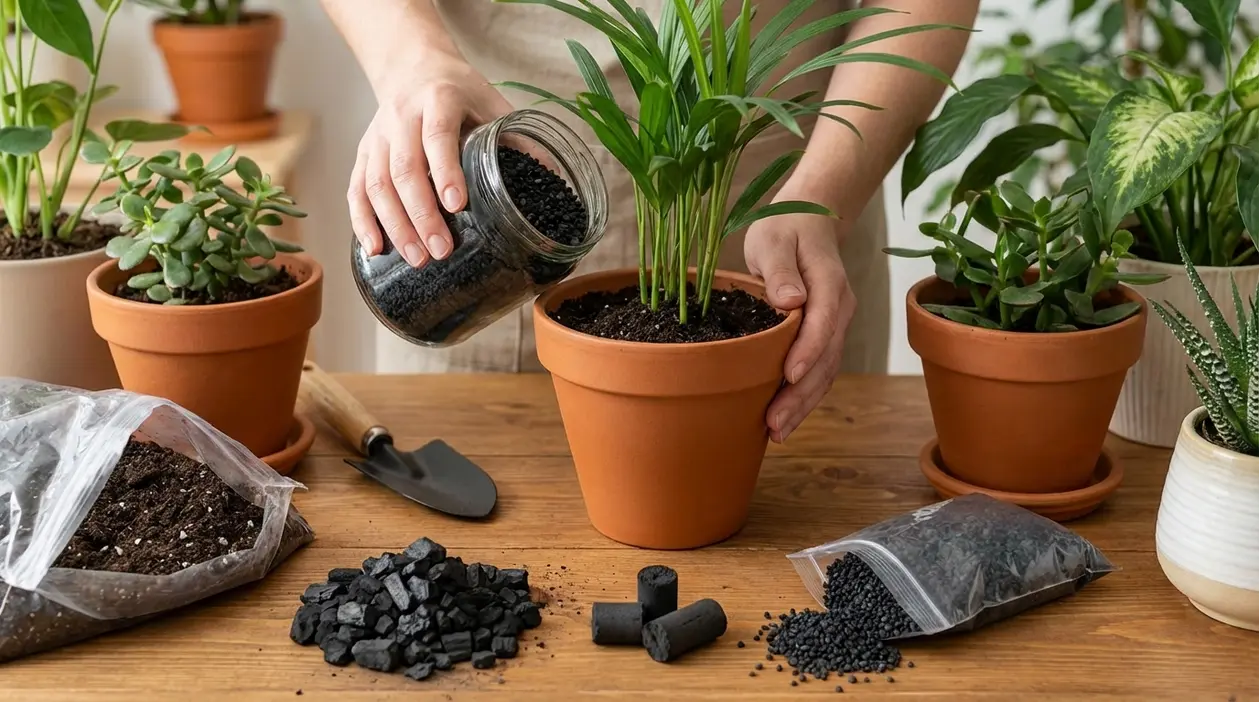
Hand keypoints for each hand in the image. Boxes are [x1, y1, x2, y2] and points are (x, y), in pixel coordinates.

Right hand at [349, 56, 514, 266]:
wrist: (412, 66)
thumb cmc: (460, 91)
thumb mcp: (492, 103)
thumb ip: (516, 139)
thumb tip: (553, 180)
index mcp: (439, 100)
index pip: (437, 136)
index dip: (445, 170)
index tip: (457, 205)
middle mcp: (401, 117)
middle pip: (403, 167)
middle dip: (420, 213)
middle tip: (440, 249)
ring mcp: (377, 135)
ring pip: (376, 182)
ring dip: (394, 224)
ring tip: (417, 258)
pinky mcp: (363, 152)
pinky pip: (357, 188)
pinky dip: (362, 220)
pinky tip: (375, 249)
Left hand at [745, 209, 855, 443]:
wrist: (810, 222)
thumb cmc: (786, 228)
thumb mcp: (774, 238)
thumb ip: (780, 269)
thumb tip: (790, 300)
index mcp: (829, 283)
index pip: (823, 323)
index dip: (807, 352)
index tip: (788, 376)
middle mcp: (839, 309)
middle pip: (826, 358)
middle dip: (801, 394)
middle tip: (774, 423)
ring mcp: (835, 326)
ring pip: (825, 372)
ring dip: (803, 404)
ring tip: (776, 431)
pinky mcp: (825, 336)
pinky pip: (819, 371)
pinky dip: (804, 397)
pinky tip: (783, 419)